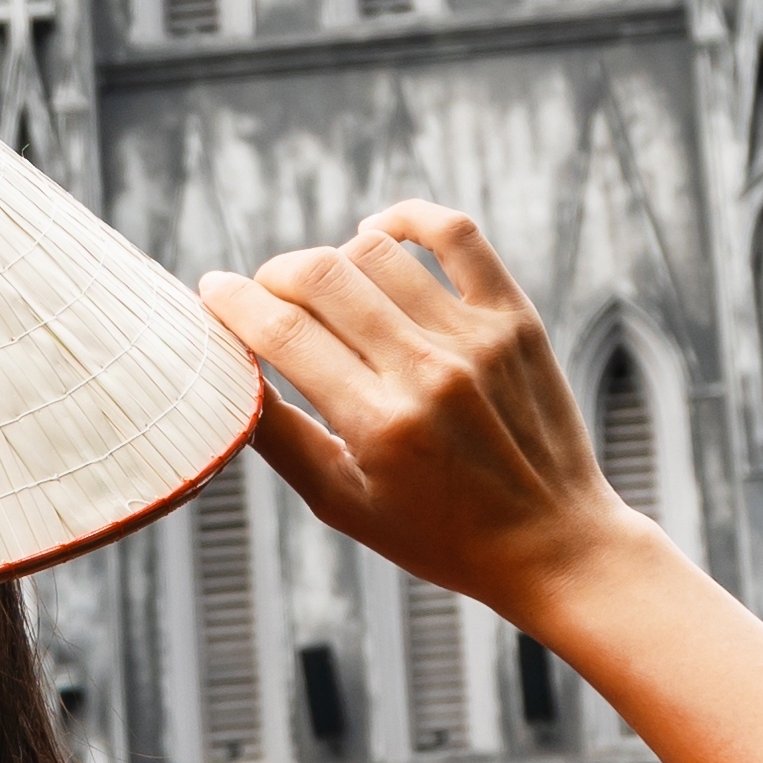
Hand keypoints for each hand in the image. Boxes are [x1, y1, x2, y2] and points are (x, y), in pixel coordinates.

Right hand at [195, 206, 623, 626]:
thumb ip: (279, 436)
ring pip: (375, 252)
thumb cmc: (437, 534)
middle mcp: (429, 372)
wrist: (552, 543)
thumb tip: (226, 372)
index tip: (210, 292)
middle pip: (322, 278)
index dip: (231, 303)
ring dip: (331, 259)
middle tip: (262, 296)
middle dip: (272, 276)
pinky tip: (376, 232)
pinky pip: (455, 234)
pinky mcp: (515, 318)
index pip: (283, 334)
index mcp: (380, 425)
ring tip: (323, 290)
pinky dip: (406, 219)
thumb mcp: (342, 503)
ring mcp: (477, 338)